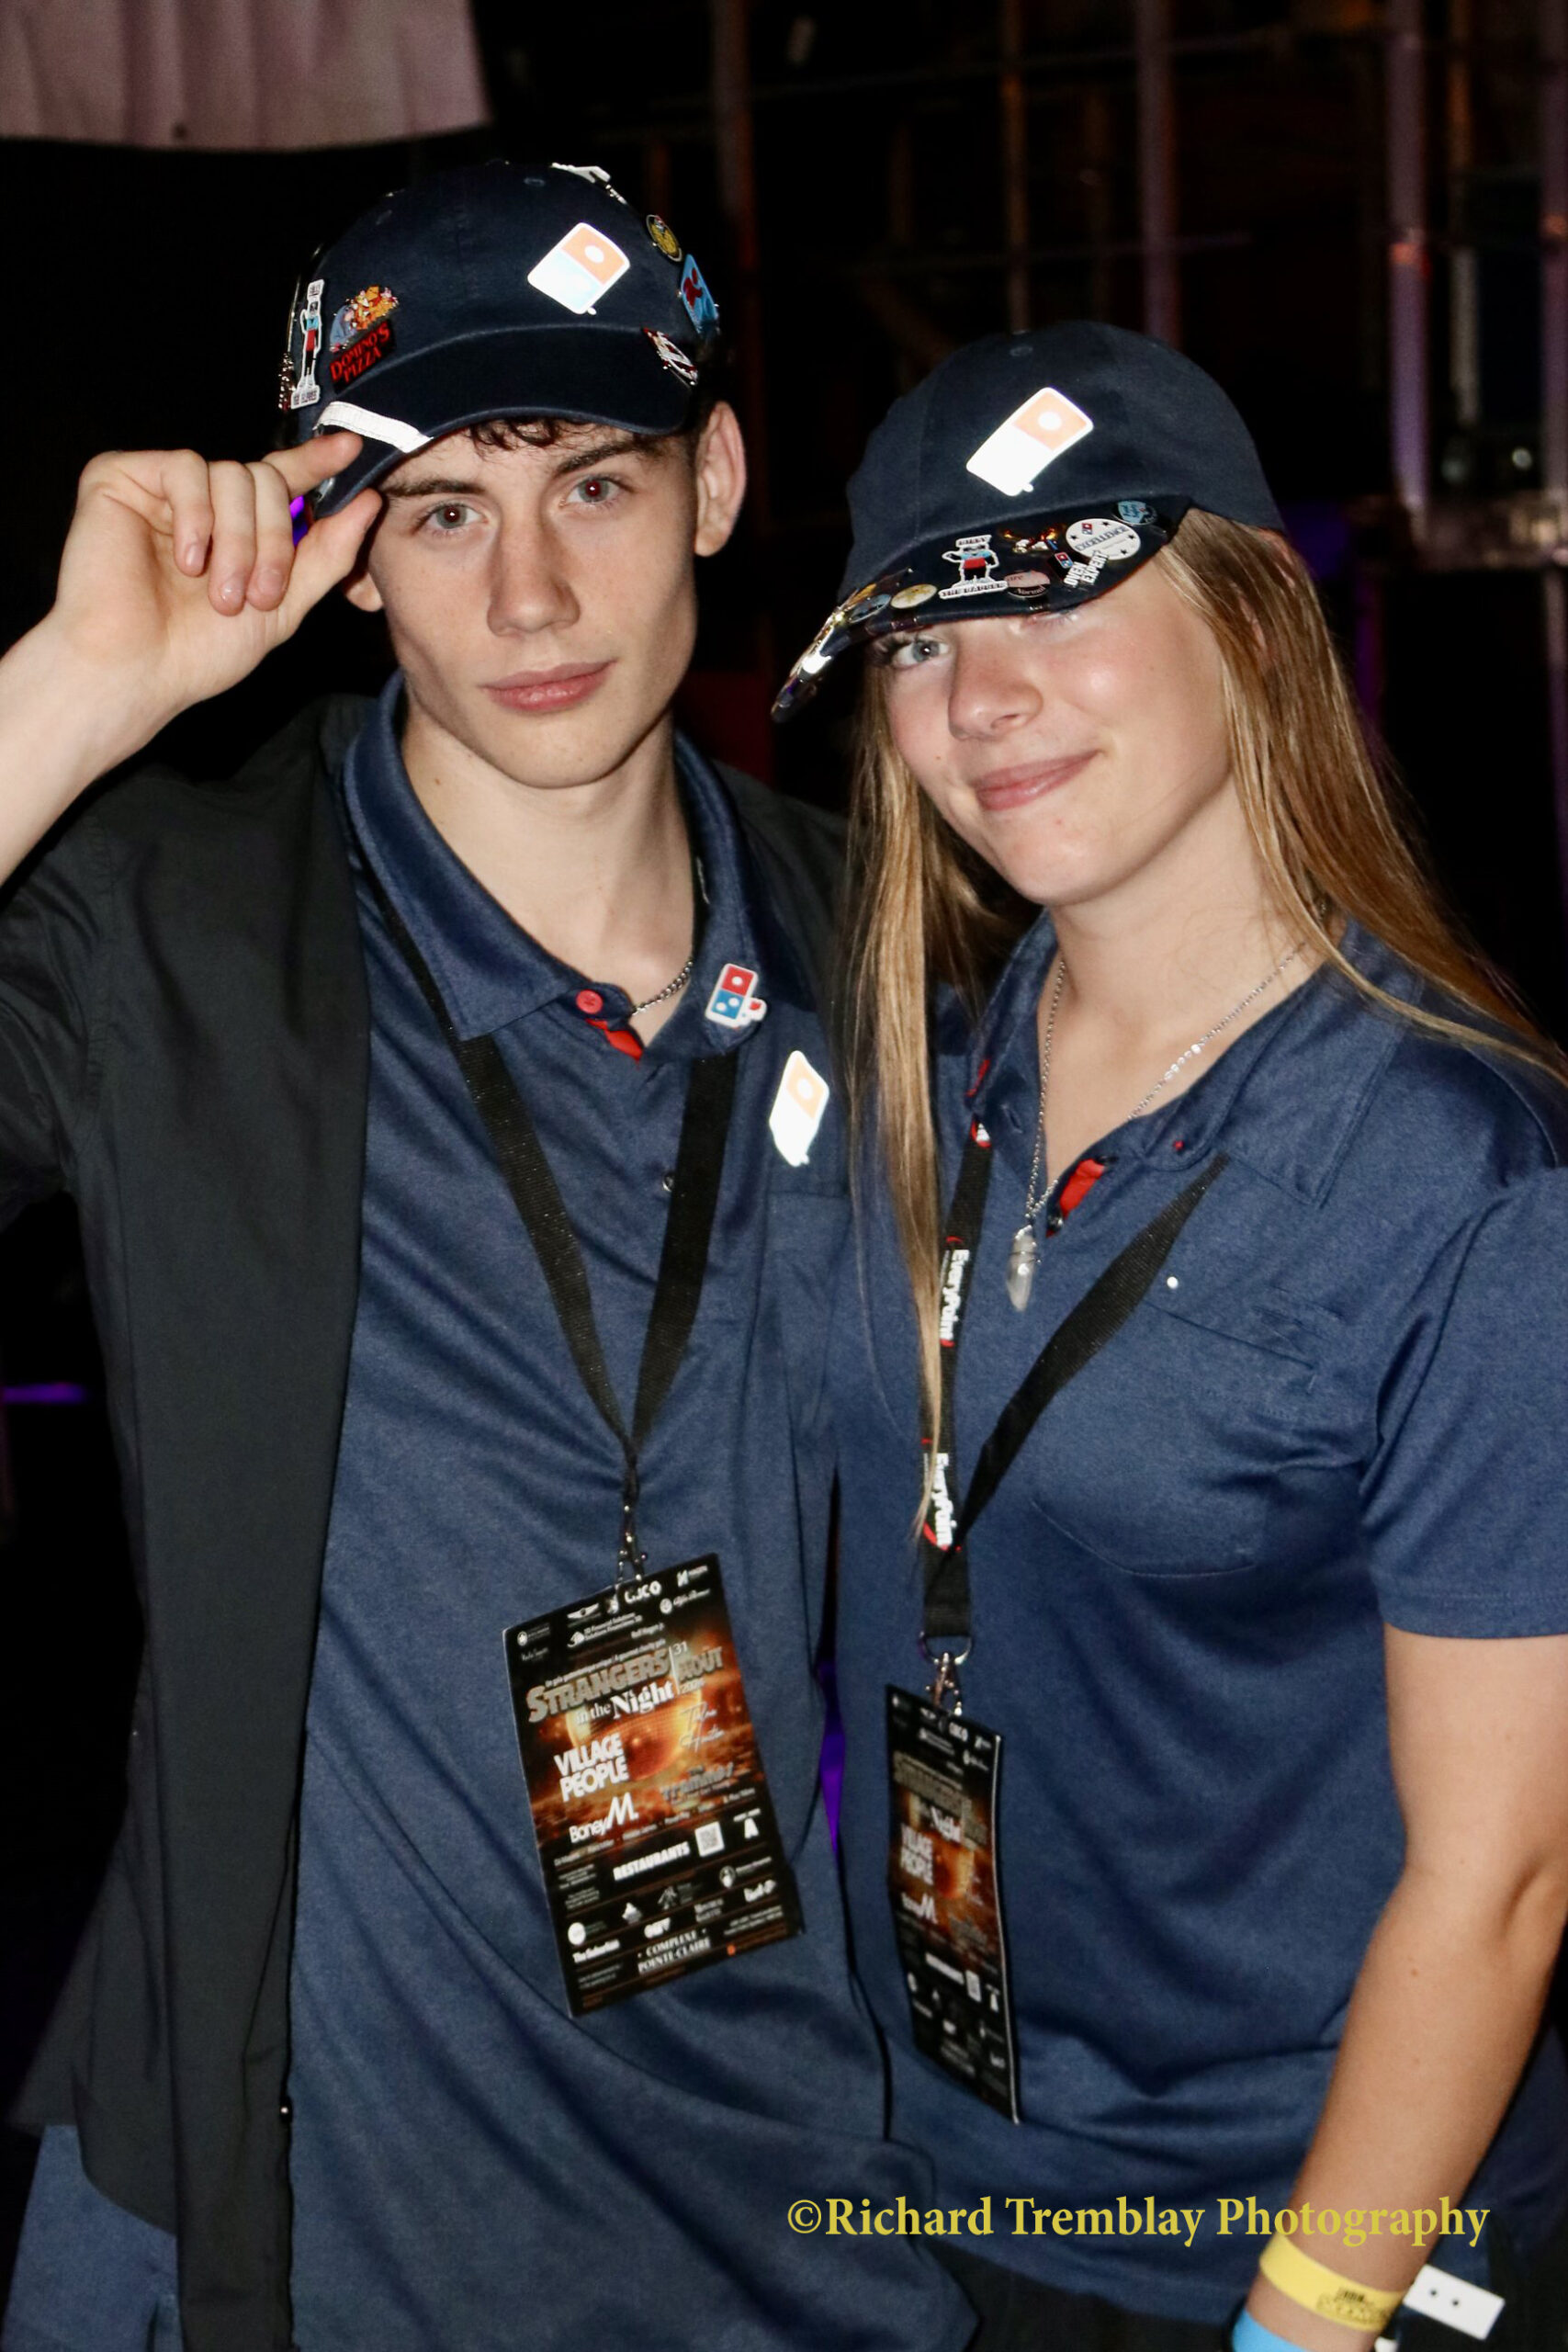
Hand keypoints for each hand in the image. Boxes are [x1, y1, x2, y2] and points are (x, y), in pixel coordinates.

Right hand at [39, 433, 379, 749]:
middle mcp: (202, 504)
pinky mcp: (122, 476)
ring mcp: (163, 489)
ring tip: (220, 593)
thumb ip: (326, 553)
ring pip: (231, 474)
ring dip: (238, 540)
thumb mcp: (283, 606)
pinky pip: (185, 469)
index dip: (315, 464)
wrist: (136, 670)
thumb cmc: (199, 650)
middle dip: (274, 539)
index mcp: (237, 529)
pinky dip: (196, 517)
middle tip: (259, 594)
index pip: (281, 482)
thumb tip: (369, 501)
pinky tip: (186, 561)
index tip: (352, 448)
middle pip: (264, 480)